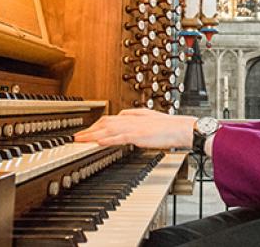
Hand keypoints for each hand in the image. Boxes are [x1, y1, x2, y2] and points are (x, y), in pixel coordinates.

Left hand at [74, 109, 196, 148]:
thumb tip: (125, 117)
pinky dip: (106, 139)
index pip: (110, 119)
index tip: (87, 130)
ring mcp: (134, 127)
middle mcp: (132, 119)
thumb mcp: (151, 118)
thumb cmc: (171, 127)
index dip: (96, 124)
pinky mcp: (138, 135)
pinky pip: (118, 137)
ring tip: (80, 140)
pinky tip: (97, 142)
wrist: (183, 128)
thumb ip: (137, 117)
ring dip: (92, 135)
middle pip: (105, 122)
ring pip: (108, 129)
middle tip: (76, 136)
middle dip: (89, 129)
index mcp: (135, 115)